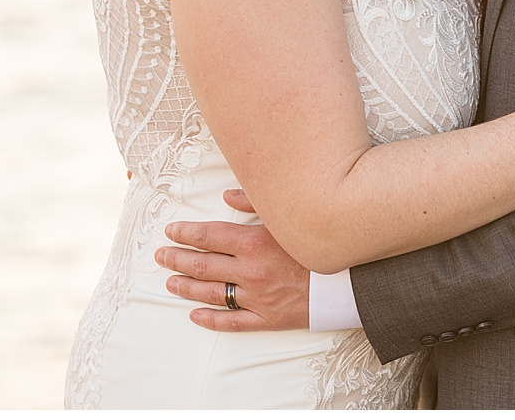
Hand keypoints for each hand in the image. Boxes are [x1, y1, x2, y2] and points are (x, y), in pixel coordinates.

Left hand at [155, 190, 312, 330]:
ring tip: (170, 283)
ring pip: (212, 294)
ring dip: (187, 288)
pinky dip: (211, 319)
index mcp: (254, 242)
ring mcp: (258, 298)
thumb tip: (226, 194)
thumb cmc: (321, 240)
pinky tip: (195, 315)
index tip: (170, 231)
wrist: (354, 279)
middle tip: (160, 256)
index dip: (185, 234)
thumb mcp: (289, 215)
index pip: (208, 237)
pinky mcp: (269, 318)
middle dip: (177, 259)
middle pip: (203, 265)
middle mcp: (251, 271)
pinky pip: (233, 322)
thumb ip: (256, 201)